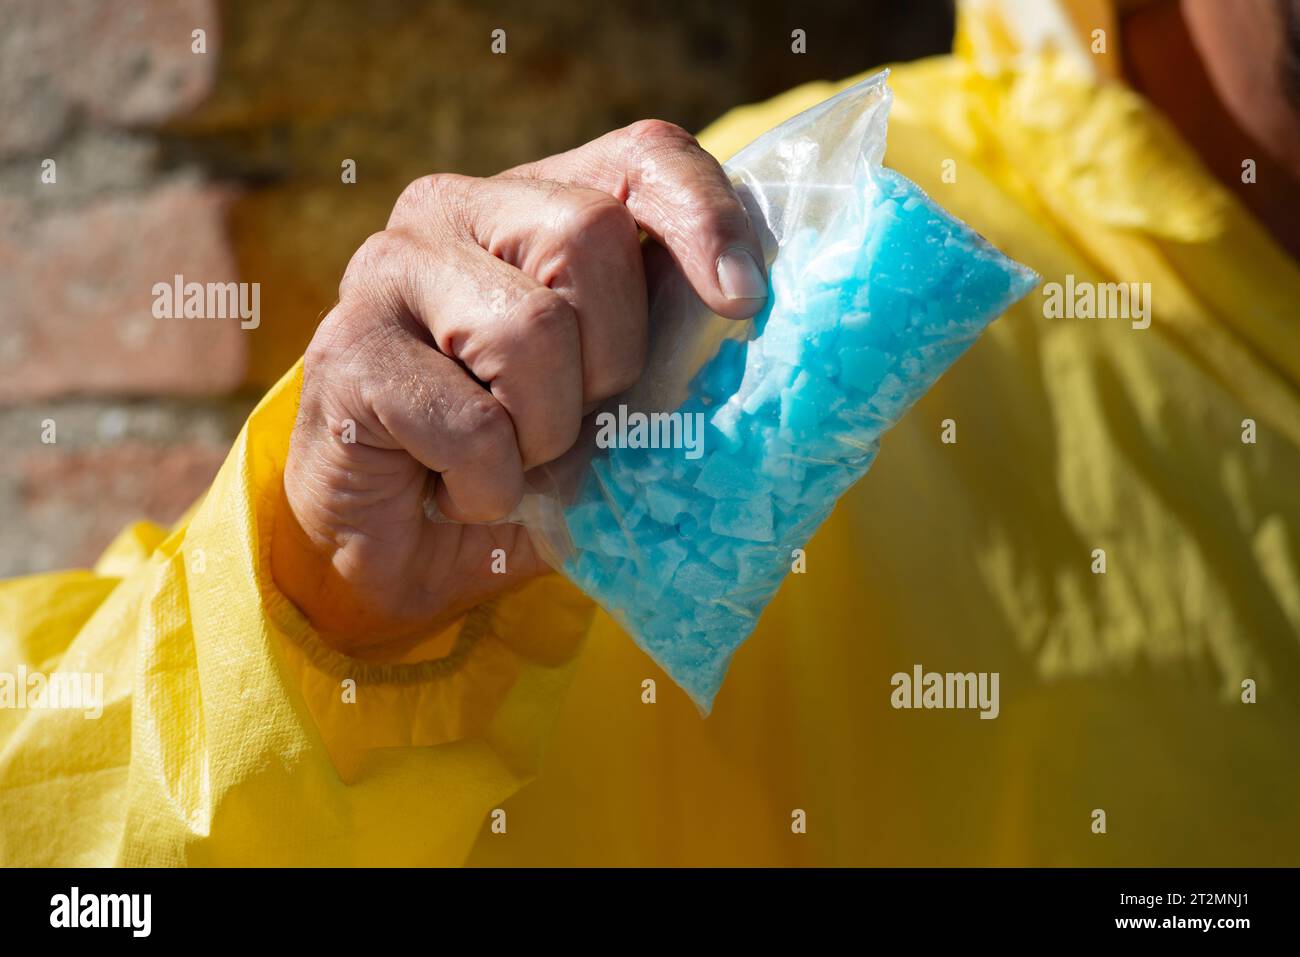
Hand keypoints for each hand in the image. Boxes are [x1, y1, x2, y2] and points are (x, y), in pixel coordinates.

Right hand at [271, 120, 767, 657]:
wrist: (407, 550)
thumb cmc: (528, 464)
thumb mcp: (619, 401)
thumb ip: (672, 346)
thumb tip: (745, 311)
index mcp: (535, 204)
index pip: (642, 156)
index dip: (706, 215)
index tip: (744, 301)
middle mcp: (453, 208)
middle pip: (590, 232)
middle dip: (612, 359)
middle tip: (574, 423)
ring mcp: (386, 269)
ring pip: (531, 329)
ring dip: (546, 436)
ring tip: (513, 462)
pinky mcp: (344, 348)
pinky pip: (472, 423)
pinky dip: (490, 487)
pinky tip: (457, 492)